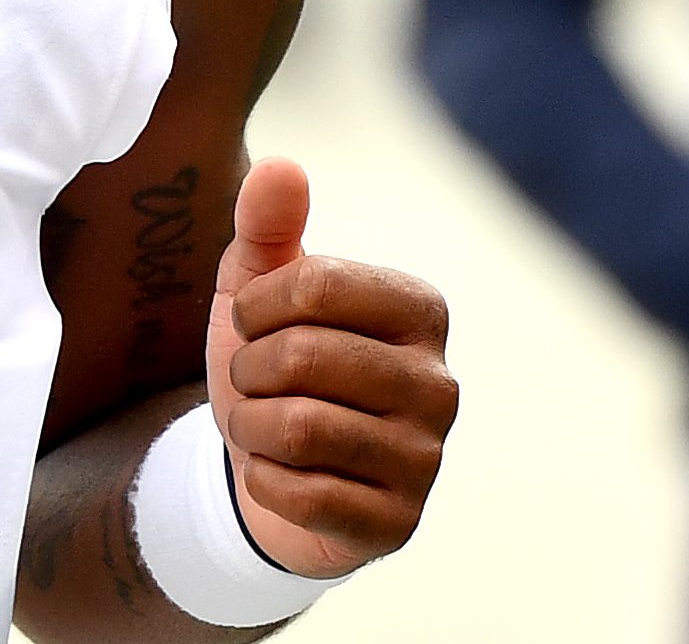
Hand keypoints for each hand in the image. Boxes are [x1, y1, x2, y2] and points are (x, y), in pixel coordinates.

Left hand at [206, 157, 456, 578]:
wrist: (269, 467)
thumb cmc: (273, 363)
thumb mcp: (257, 288)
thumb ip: (267, 224)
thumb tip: (281, 167)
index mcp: (419, 310)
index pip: (317, 284)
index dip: (256, 306)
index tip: (254, 324)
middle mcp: (439, 383)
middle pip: (303, 357)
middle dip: (248, 371)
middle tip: (254, 382)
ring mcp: (426, 458)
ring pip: (298, 428)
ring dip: (249, 426)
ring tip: (260, 425)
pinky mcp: (398, 522)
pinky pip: (302, 494)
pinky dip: (262, 481)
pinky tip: (276, 474)